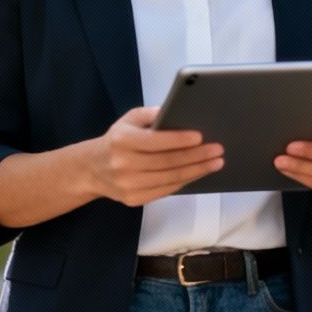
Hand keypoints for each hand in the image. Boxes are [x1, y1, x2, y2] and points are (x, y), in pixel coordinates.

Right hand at [84, 106, 224, 206]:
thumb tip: (175, 112)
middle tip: (218, 151)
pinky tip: (198, 173)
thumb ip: (149, 114)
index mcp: (122, 140)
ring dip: (197, 171)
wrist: (93, 169)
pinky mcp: (134, 199)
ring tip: (215, 163)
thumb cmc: (118, 140)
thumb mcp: (128, 120)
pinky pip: (166, 190)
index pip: (155, 141)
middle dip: (196, 156)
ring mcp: (128, 185)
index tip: (201, 136)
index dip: (179, 140)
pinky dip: (185, 181)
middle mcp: (123, 164)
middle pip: (167, 162)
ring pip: (170, 179)